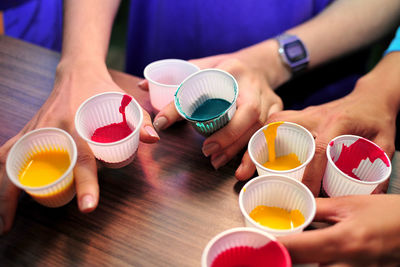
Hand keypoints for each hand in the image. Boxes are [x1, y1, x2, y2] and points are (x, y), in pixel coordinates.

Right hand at [0, 59, 158, 233]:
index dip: (86, 183)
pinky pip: (7, 153)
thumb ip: (141, 121)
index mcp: (77, 124)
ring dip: (1, 191)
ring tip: (2, 222)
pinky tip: (3, 194)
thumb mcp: (125, 103)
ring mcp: (35, 130)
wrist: (76, 73)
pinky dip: (3, 173)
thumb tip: (154, 140)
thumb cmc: (102, 91)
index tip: (88, 207)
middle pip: (34, 166)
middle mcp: (51, 129)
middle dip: (17, 197)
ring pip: (9, 162)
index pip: (82, 159)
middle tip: (8, 228)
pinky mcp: (27, 131)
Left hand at [140, 53, 282, 169]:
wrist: (260, 65)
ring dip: (240, 149)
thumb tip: (141, 87)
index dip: (197, 108)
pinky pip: (270, 136)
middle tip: (207, 152)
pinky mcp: (279, 112)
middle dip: (229, 136)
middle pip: (250, 114)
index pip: (219, 91)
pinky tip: (242, 169)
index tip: (178, 130)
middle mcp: (255, 86)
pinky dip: (255, 153)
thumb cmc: (226, 68)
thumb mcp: (202, 67)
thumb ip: (177, 79)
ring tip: (216, 163)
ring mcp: (271, 100)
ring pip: (261, 128)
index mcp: (233, 70)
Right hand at [235, 74, 395, 194]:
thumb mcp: (385, 143)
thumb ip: (379, 169)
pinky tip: (256, 151)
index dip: (309, 174)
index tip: (305, 193)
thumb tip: (368, 196)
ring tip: (245, 163)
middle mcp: (316, 115)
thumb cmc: (377, 117)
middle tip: (244, 171)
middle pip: (278, 128)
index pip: (318, 149)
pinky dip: (263, 135)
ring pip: (272, 122)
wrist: (372, 95)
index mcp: (338, 122)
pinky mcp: (301, 115)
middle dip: (258, 149)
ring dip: (256, 141)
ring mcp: (306, 113)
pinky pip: (276, 122)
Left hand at [278, 194, 399, 265]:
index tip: (255, 243)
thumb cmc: (392, 216)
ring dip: (304, 257)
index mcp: (341, 242)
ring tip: (301, 243)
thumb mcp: (352, 205)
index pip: (293, 249)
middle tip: (272, 242)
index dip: (270, 247)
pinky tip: (323, 249)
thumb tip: (294, 208)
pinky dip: (321, 261)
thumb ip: (318, 208)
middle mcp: (345, 266)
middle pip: (300, 264)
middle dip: (286, 253)